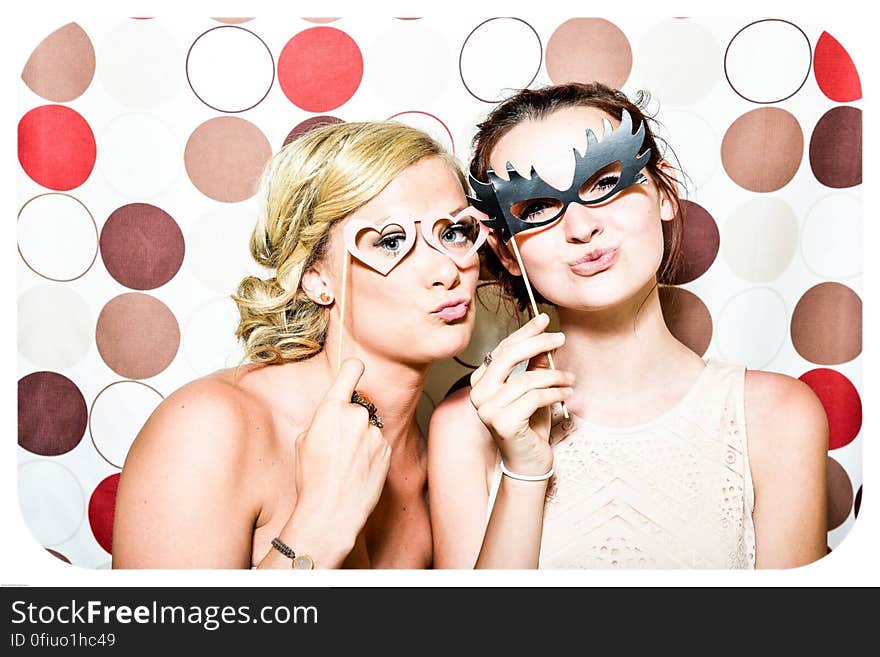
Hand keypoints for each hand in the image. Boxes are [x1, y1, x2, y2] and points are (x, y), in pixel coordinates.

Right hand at [291, 358, 390, 544]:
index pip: (350, 371)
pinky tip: (358, 471)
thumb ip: (323, 421)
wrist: (332, 511)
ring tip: (347, 464)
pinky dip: (371, 453)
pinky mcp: (387, 450)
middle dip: (350, 421)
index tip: (355, 368)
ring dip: (361, 439)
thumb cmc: (312, 479)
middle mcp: (357, 416)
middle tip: (338, 446)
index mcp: (332, 409)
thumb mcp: (304, 441)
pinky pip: (378, 444)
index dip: (353, 369)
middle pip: (357, 408)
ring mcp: (375, 433)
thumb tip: (333, 419)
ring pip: (368, 428)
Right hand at [469, 313, 572, 475]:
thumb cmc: (528, 426)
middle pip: (508, 357)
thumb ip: (534, 367)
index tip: (544, 320)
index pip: (502, 349)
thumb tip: (545, 341)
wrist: (528, 462)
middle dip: (538, 344)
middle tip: (560, 339)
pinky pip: (534, 398)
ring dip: (555, 376)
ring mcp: (487, 410)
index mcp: (481, 382)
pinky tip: (566, 394)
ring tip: (569, 379)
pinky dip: (555, 393)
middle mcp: (478, 394)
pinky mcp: (502, 423)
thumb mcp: (533, 390)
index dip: (524, 333)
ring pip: (526, 379)